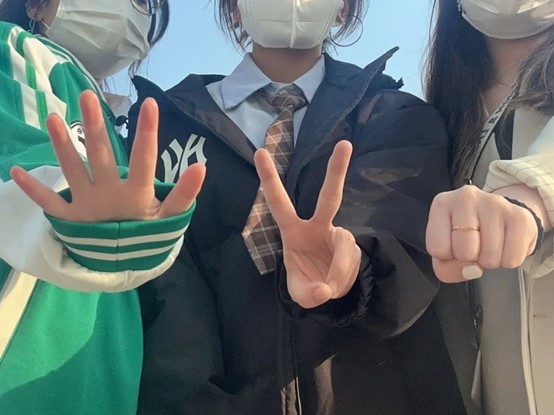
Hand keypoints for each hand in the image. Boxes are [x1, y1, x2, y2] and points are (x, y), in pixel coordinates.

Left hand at [11, 90, 204, 221]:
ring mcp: (87, 206)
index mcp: (136, 195)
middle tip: (86, 95)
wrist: (127, 266)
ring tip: (51, 118)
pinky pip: (50, 204)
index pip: (144, 159)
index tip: (149, 103)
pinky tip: (14, 171)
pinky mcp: (70, 218)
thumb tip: (200, 166)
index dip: (147, 132)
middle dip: (95, 126)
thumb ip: (185, 194)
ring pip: (73, 171)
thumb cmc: (148, 235)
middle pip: (101, 156)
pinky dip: (34, 190)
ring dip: (62, 146)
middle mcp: (109, 195)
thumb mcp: (170, 217)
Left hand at [255, 140, 360, 308]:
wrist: (332, 290)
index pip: (279, 202)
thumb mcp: (300, 292)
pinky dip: (342, 276)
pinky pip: (350, 260)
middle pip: (330, 196)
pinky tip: (337, 285)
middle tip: (344, 144)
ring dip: (337, 270)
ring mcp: (338, 234)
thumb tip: (324, 289)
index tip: (260, 151)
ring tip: (329, 286)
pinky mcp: (353, 247)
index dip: (270, 178)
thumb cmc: (308, 283)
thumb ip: (307, 293)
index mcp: (293, 231)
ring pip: (343, 246)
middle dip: (337, 170)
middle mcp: (318, 226)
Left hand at [426, 185, 537, 282]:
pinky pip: (513, 258)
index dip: (447, 256)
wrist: (498, 215)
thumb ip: (446, 269)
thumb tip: (473, 270)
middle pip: (465, 252)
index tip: (453, 245)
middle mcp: (466, 198)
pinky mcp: (520, 216)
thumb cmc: (464, 235)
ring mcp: (495, 203)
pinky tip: (504, 245)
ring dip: (490, 260)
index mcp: (442, 205)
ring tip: (489, 244)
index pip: (437, 248)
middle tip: (475, 246)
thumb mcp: (444, 252)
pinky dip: (509, 260)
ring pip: (489, 257)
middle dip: (470, 259)